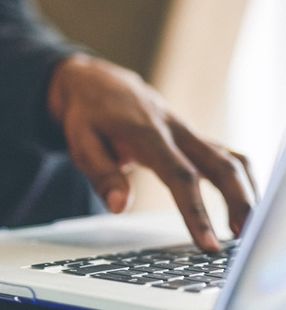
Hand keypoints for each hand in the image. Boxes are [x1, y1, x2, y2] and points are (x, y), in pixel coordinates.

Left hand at [48, 54, 256, 250]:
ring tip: (245, 228)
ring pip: (229, 159)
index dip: (196, 212)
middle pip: (221, 165)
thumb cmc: (88, 114)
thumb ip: (102, 175)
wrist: (97, 82)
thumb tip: (119, 207)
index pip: (180, 176)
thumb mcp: (81, 143)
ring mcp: (187, 132)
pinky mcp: (191, 136)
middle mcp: (174, 130)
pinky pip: (225, 156)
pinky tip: (242, 203)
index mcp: (147, 133)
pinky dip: (240, 179)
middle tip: (243, 238)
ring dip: (245, 192)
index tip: (208, 243)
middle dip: (239, 202)